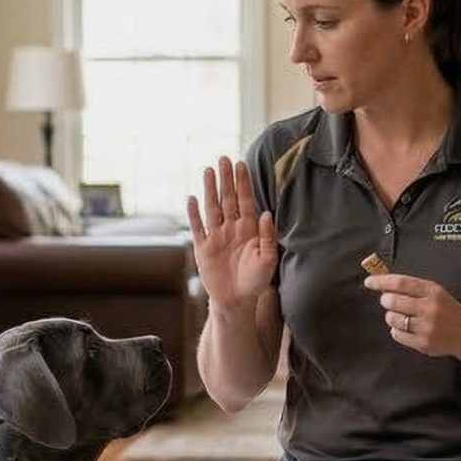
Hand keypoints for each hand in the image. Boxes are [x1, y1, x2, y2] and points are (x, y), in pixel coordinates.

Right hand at [186, 156, 276, 310]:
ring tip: (208, 171)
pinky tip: (192, 199)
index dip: (243, 182)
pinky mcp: (203, 248)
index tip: (241, 164)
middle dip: (226, 179)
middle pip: (227, 199)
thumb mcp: (268, 260)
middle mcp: (232, 229)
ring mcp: (216, 237)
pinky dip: (194, 214)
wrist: (237, 301)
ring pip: (212, 208)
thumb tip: (266, 213)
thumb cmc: (255, 281)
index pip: (245, 200)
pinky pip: (198, 228)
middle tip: (223, 159)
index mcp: (249, 229)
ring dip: (210, 190)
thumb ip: (268, 236)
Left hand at [366, 272, 460, 361]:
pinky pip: (397, 335)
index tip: (370, 282)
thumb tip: (383, 285)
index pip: (401, 283)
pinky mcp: (423, 343)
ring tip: (401, 316)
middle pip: (393, 301)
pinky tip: (406, 328)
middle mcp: (430, 308)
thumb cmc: (447, 310)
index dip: (382, 281)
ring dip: (391, 316)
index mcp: (433, 291)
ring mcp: (426, 327)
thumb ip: (412, 288)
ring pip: (392, 319)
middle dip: (386, 300)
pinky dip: (397, 330)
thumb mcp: (435, 292)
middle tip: (389, 301)